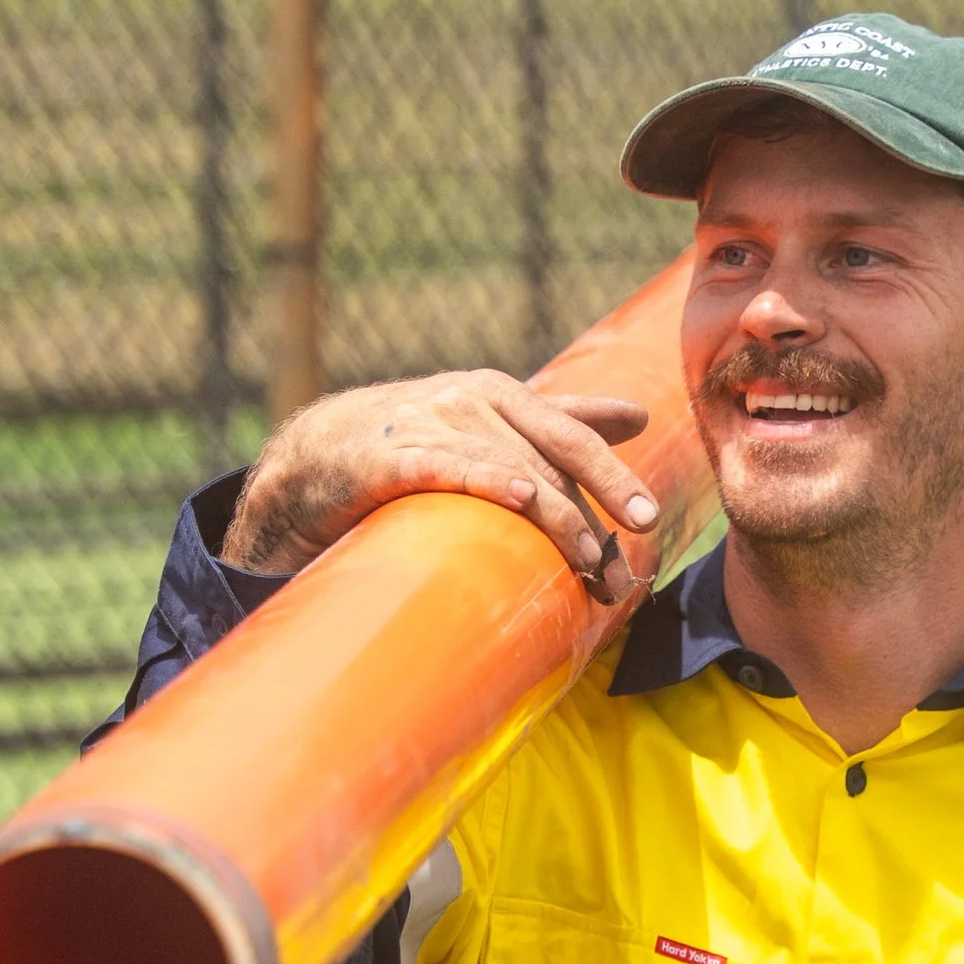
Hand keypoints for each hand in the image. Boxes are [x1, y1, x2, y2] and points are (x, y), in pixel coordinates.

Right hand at [222, 370, 655, 594]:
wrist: (315, 457)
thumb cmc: (413, 441)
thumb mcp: (490, 423)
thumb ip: (562, 419)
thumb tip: (639, 416)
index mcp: (502, 394)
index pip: (573, 436)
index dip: (613, 476)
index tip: (649, 520)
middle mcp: (473, 400)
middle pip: (552, 458)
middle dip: (593, 516)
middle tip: (621, 569)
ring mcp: (434, 424)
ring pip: (513, 470)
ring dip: (556, 520)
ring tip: (586, 564)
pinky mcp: (393, 456)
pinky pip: (450, 466)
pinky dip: (490, 479)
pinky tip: (522, 499)